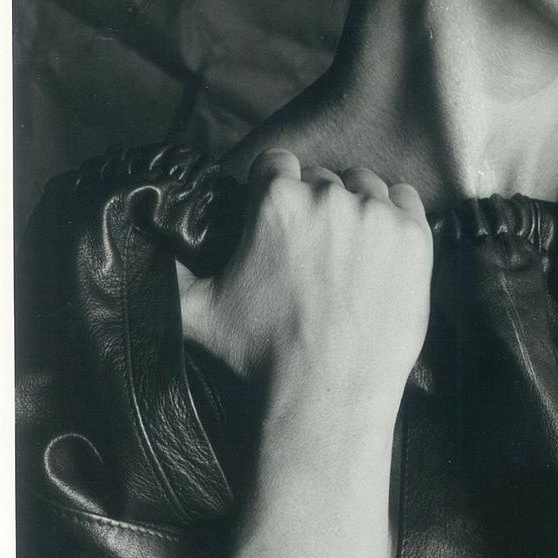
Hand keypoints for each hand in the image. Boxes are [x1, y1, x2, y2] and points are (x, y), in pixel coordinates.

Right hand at [177, 149, 432, 433]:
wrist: (328, 392)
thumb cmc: (261, 353)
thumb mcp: (198, 310)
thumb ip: (169, 269)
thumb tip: (142, 244)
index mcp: (276, 200)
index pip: (277, 164)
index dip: (274, 191)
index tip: (278, 220)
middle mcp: (330, 195)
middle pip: (322, 178)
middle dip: (315, 205)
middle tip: (312, 250)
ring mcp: (378, 213)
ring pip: (365, 186)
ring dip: (357, 208)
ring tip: (348, 253)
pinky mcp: (415, 235)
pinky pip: (406, 202)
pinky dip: (396, 218)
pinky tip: (381, 251)